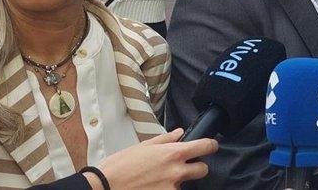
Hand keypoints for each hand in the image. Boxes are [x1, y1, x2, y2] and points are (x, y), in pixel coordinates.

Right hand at [88, 128, 217, 189]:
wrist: (105, 186)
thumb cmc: (121, 166)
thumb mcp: (143, 146)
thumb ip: (165, 139)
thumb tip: (180, 133)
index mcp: (172, 153)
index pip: (204, 147)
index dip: (211, 146)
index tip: (212, 146)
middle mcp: (176, 172)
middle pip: (203, 169)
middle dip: (197, 167)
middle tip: (185, 165)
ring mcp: (172, 189)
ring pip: (186, 184)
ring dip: (178, 181)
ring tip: (159, 178)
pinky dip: (168, 189)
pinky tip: (154, 186)